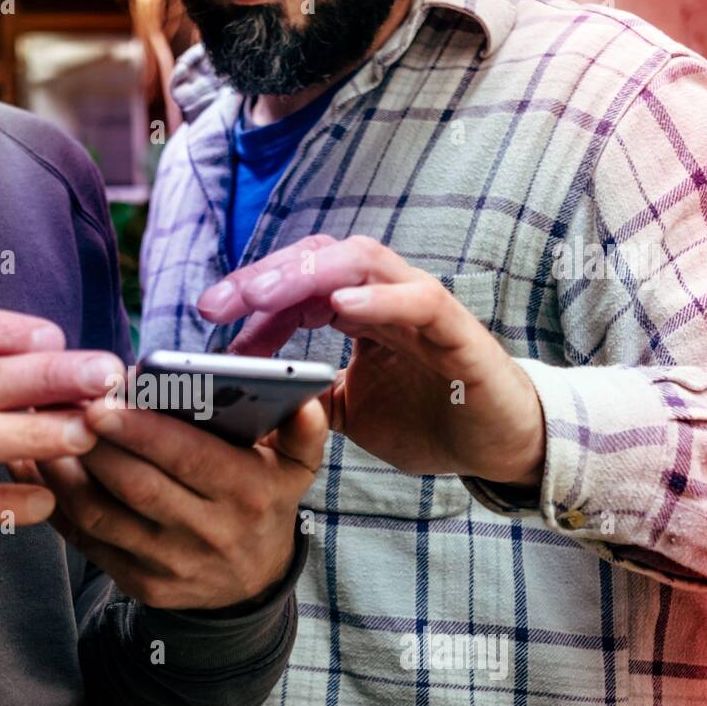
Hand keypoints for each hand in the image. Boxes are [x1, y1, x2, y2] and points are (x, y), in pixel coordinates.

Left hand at [10, 398, 326, 610]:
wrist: (252, 583)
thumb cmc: (264, 500)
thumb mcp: (294, 467)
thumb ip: (302, 430)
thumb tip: (306, 398)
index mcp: (249, 494)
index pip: (191, 459)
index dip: (144, 430)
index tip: (104, 400)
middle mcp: (212, 534)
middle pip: (140, 487)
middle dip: (95, 446)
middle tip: (58, 407)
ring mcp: (173, 566)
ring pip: (105, 517)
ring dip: (65, 475)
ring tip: (39, 432)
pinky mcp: (143, 586)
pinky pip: (90, 544)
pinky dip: (57, 505)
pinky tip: (34, 470)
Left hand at [198, 235, 545, 486]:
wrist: (498, 446)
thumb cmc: (427, 419)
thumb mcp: (347, 412)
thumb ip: (303, 399)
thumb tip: (243, 399)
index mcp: (358, 310)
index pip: (297, 282)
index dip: (253, 292)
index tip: (208, 314)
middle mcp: (386, 296)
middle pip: (319, 259)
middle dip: (265, 277)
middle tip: (216, 303)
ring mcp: (423, 307)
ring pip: (363, 263)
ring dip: (309, 275)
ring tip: (263, 296)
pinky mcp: (459, 332)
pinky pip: (420, 300)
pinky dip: (380, 299)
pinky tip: (341, 307)